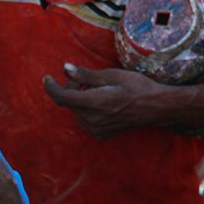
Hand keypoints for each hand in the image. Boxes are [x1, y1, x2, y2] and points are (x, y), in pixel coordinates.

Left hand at [43, 63, 175, 139]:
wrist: (156, 107)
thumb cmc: (136, 87)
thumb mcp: (111, 75)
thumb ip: (86, 74)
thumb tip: (64, 68)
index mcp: (94, 103)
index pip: (62, 97)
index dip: (50, 87)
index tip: (46, 78)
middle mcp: (93, 120)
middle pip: (70, 103)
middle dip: (72, 88)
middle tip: (85, 78)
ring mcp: (97, 130)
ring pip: (76, 112)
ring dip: (80, 100)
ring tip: (98, 91)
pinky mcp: (101, 135)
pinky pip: (85, 121)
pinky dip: (87, 110)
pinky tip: (102, 103)